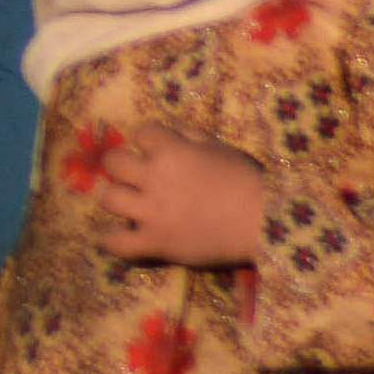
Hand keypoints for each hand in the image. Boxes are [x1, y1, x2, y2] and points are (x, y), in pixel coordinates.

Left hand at [91, 127, 267, 268]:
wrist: (264, 222)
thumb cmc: (247, 181)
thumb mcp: (221, 148)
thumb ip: (191, 137)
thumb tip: (171, 131)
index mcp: (172, 151)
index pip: (141, 132)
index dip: (148, 140)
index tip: (154, 150)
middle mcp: (155, 178)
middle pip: (114, 162)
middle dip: (122, 166)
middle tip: (134, 176)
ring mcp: (151, 212)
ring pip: (108, 198)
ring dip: (117, 199)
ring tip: (128, 204)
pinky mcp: (155, 242)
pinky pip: (116, 242)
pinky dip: (111, 240)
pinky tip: (115, 236)